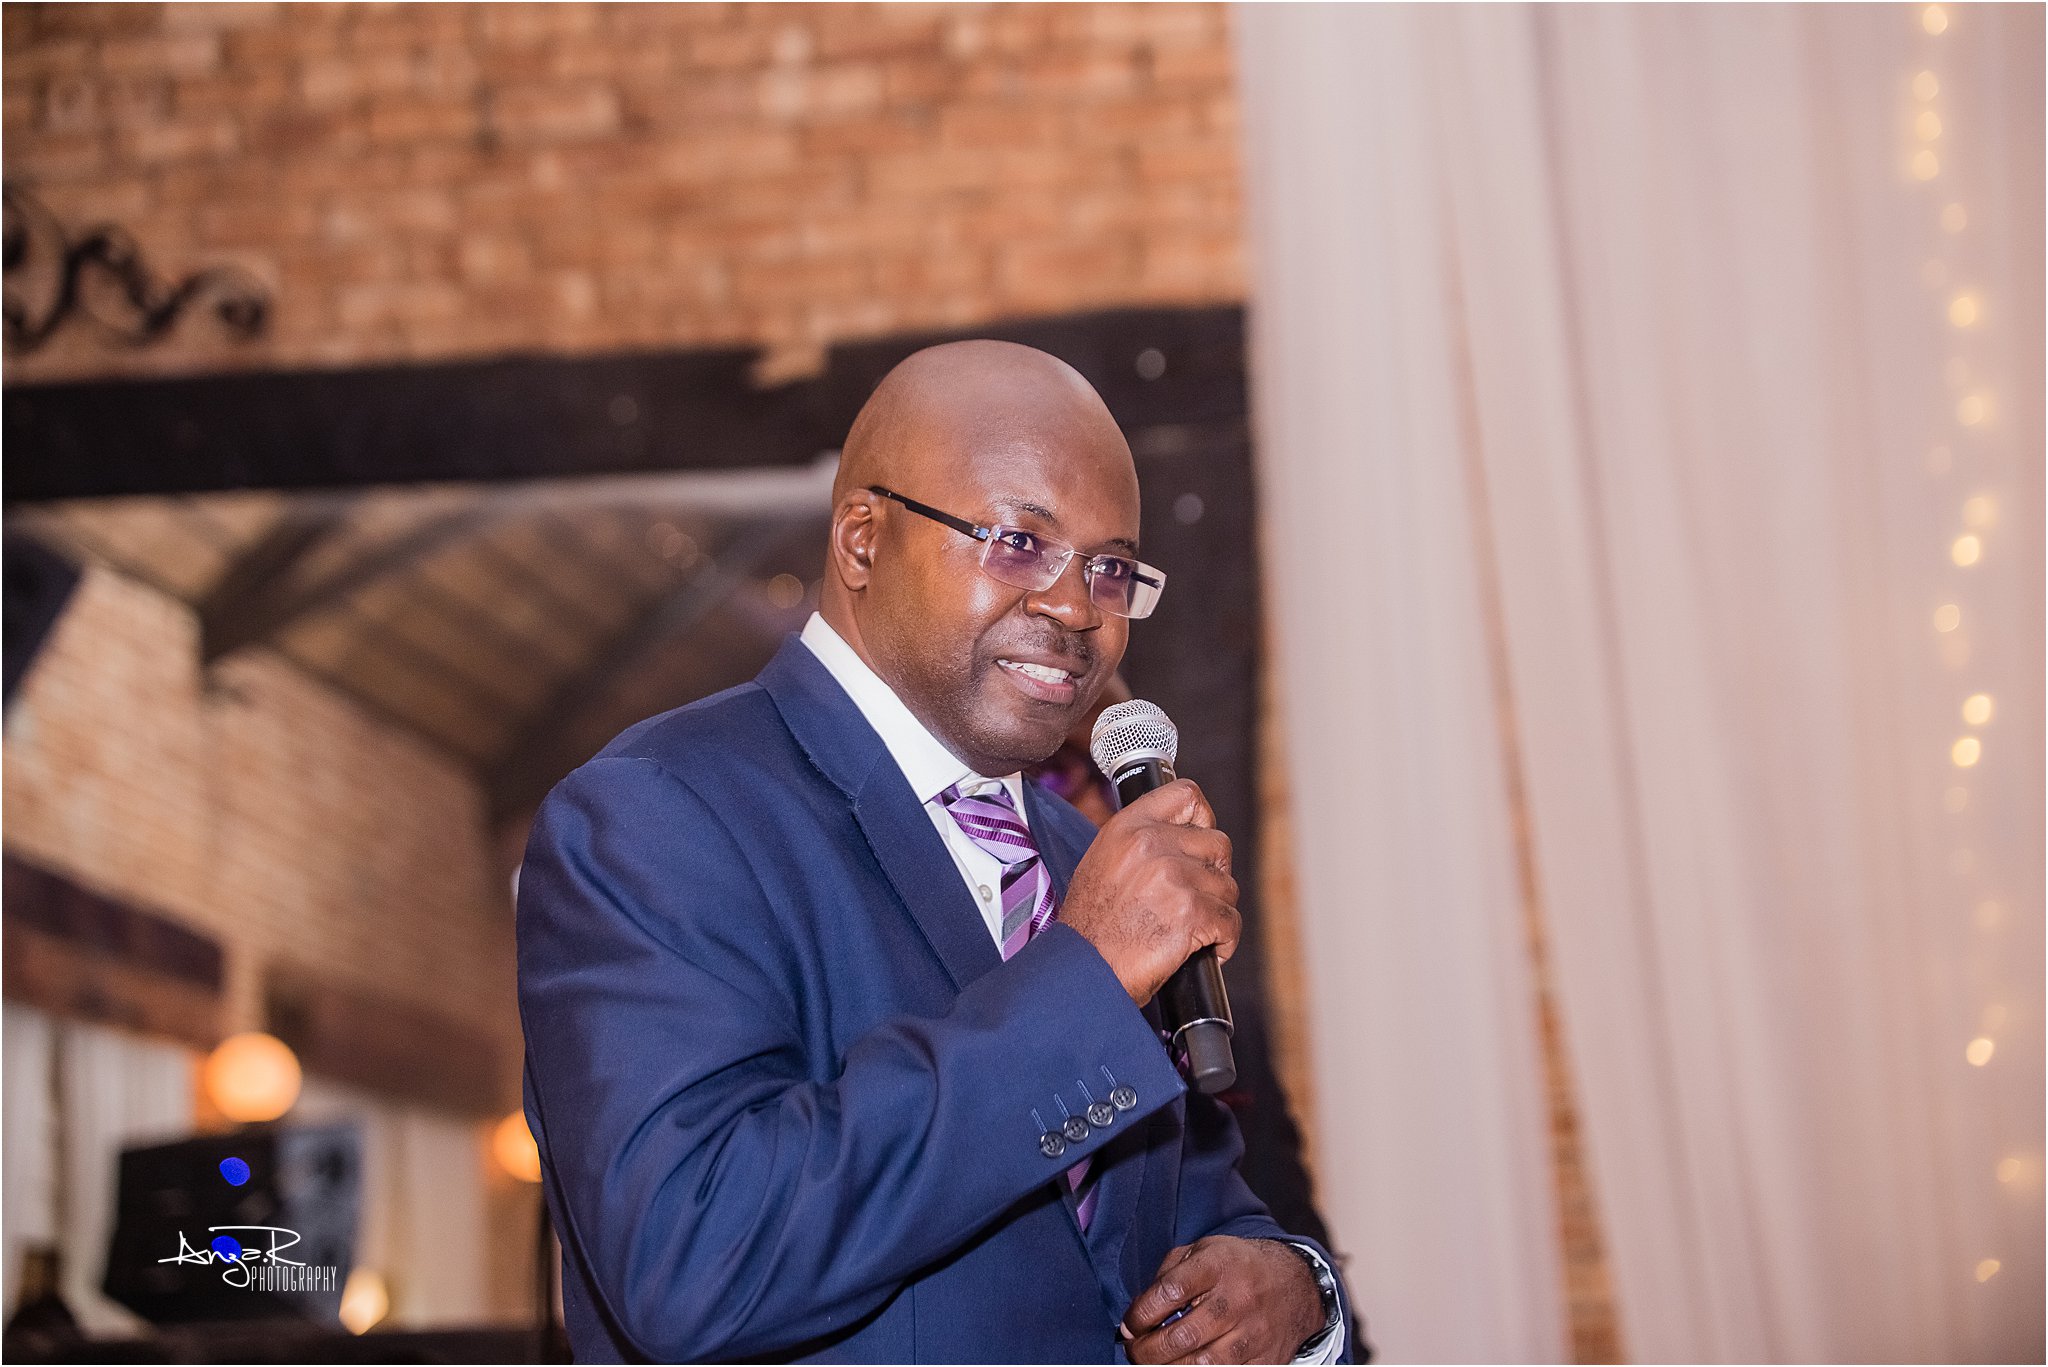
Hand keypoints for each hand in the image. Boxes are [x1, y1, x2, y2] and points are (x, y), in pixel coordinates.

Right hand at [1057, 779, 1238, 1004]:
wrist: (1083, 970)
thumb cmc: (1091, 927)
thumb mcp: (1102, 863)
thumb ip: (1138, 842)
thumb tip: (1180, 837)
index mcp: (1128, 827)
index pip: (1186, 795)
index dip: (1203, 819)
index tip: (1203, 842)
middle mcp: (1151, 845)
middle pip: (1218, 844)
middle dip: (1214, 875)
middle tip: (1199, 898)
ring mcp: (1173, 877)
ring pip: (1227, 887)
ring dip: (1217, 912)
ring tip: (1194, 930)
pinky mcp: (1190, 913)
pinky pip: (1230, 921)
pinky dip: (1225, 941)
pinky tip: (1207, 949)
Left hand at [1122, 1236, 1325, 1363]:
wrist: (1294, 1283)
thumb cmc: (1237, 1266)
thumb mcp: (1203, 1251)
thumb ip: (1168, 1275)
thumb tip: (1138, 1314)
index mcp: (1218, 1265)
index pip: (1168, 1293)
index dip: (1140, 1314)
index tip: (1130, 1324)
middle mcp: (1237, 1300)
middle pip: (1182, 1337)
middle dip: (1147, 1351)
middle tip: (1135, 1350)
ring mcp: (1254, 1333)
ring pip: (1202, 1365)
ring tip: (1157, 1362)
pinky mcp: (1266, 1359)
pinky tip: (1186, 1365)